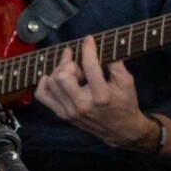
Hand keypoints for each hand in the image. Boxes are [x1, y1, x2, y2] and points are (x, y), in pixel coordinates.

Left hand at [33, 38, 153, 149]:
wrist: (120, 129)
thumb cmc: (124, 103)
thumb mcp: (127, 82)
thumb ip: (116, 63)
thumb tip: (103, 45)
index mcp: (101, 96)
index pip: (89, 66)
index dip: (88, 48)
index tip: (88, 40)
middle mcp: (83, 105)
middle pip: (62, 76)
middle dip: (68, 63)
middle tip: (77, 62)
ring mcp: (70, 111)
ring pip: (51, 83)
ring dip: (60, 71)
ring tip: (72, 72)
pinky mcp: (63, 114)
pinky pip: (43, 96)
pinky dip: (45, 83)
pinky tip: (54, 77)